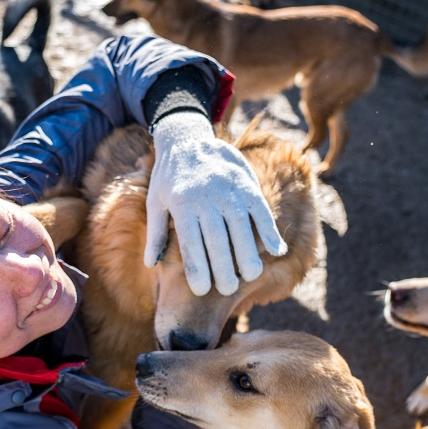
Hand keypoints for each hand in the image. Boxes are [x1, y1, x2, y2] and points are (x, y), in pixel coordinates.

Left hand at [147, 112, 286, 295]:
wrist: (188, 139)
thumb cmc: (169, 178)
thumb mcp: (155, 201)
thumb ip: (155, 233)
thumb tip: (150, 265)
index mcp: (182, 203)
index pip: (190, 242)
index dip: (197, 267)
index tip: (202, 290)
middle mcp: (207, 196)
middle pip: (218, 238)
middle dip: (224, 266)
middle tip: (227, 289)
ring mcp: (229, 189)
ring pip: (242, 226)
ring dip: (248, 252)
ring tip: (251, 276)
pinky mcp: (247, 182)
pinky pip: (261, 210)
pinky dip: (270, 230)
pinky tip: (277, 251)